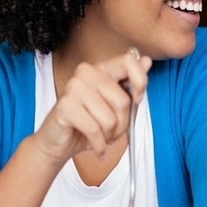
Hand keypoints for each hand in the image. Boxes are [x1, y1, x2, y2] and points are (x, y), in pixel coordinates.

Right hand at [33, 50, 152, 165]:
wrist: (58, 144)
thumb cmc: (89, 124)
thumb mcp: (117, 106)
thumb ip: (132, 84)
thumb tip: (147, 60)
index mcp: (101, 68)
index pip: (129, 61)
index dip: (140, 82)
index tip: (137, 100)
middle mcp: (86, 72)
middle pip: (123, 101)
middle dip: (123, 125)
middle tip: (112, 132)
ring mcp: (74, 87)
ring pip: (110, 119)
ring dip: (110, 136)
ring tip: (101, 138)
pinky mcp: (65, 106)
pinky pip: (94, 129)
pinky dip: (99, 145)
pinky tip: (96, 147)